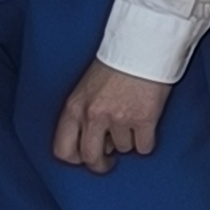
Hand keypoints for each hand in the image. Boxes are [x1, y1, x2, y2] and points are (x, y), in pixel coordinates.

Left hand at [53, 62, 170, 173]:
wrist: (142, 45)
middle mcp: (94, 116)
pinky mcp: (144, 119)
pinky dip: (146, 142)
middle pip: (91, 158)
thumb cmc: (116, 63)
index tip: (85, 157)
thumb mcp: (86, 87)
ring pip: (122, 150)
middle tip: (108, 162)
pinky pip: (144, 147)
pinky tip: (146, 128)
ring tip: (131, 123)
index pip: (63, 150)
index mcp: (75, 107)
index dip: (75, 159)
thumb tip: (95, 139)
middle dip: (101, 165)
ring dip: (127, 141)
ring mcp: (119, 119)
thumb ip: (83, 113)